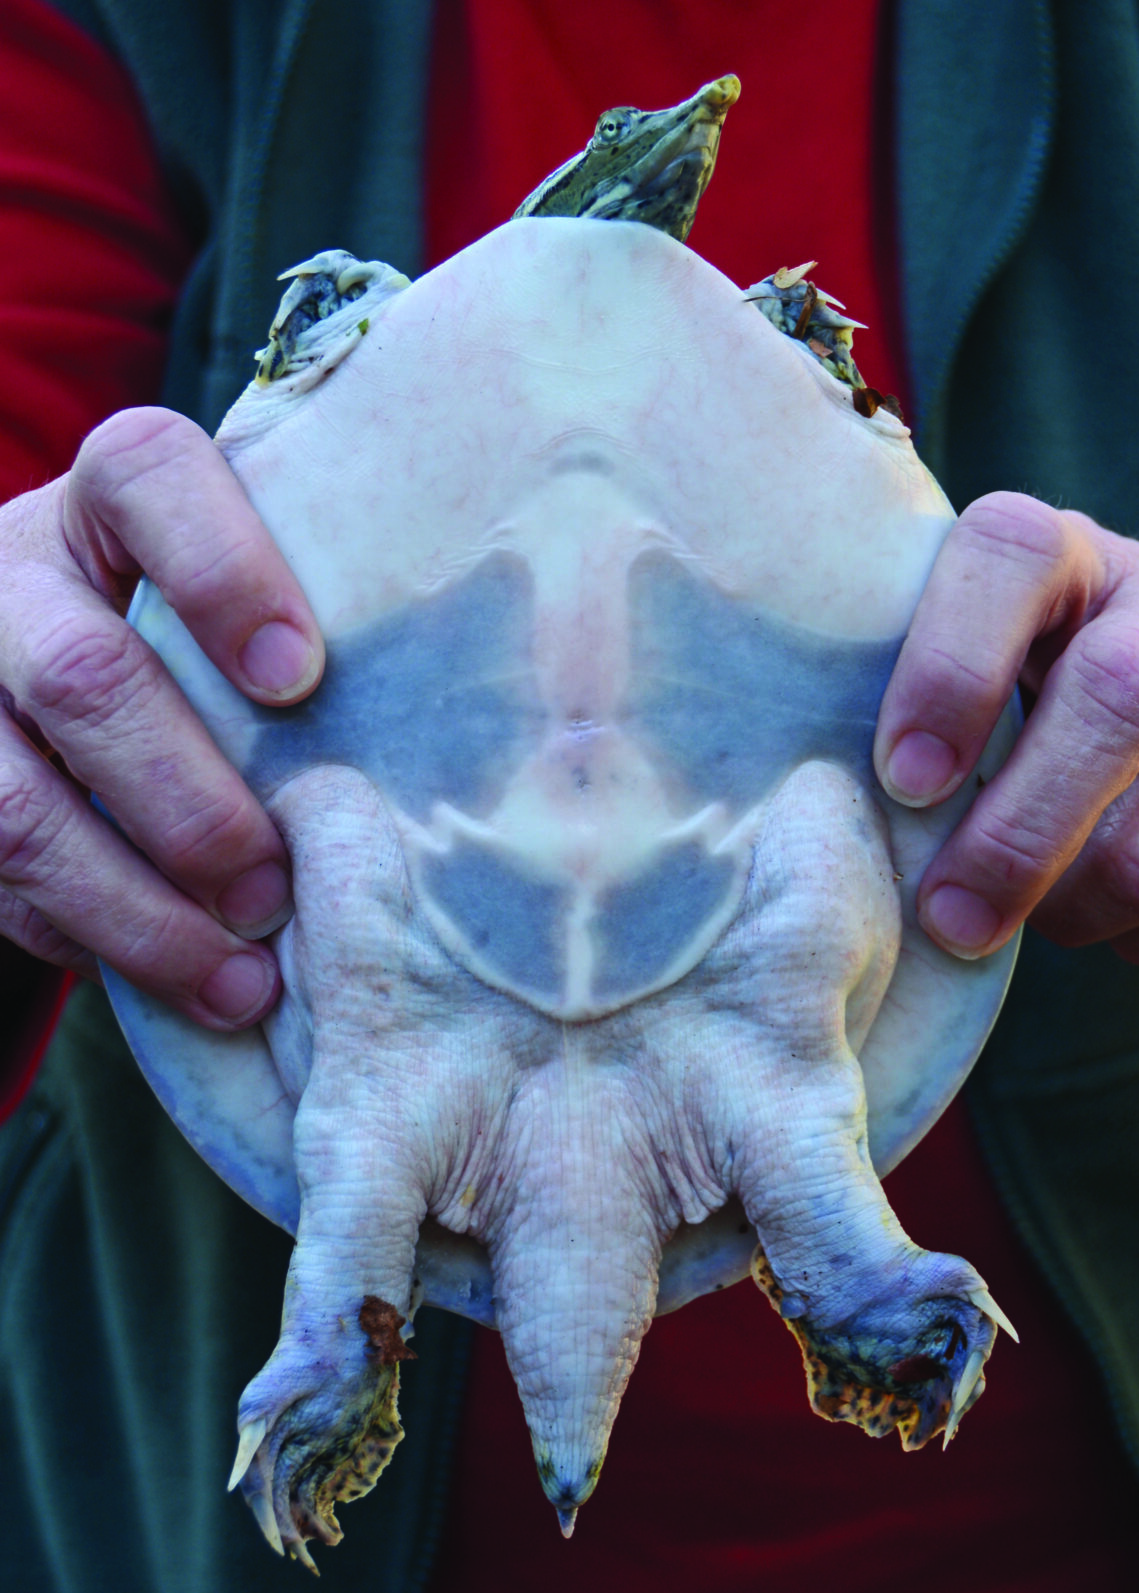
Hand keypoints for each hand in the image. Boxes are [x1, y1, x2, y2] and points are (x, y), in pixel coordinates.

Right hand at [0, 407, 324, 1025]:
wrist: (31, 674)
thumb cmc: (197, 642)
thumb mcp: (241, 597)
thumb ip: (313, 616)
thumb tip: (497, 667)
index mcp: (104, 503)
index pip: (146, 477)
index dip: (223, 571)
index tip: (299, 675)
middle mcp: (10, 577)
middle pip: (84, 676)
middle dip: (192, 804)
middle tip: (275, 890)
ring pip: (22, 807)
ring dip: (141, 910)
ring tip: (242, 978)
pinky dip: (87, 939)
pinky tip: (175, 977)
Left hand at [874, 491, 1138, 966]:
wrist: (1118, 722)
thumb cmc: (978, 712)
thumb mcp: (940, 675)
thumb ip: (899, 708)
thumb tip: (833, 817)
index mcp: (1057, 554)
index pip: (1013, 554)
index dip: (955, 672)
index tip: (905, 782)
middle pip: (1119, 694)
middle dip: (1020, 830)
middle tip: (947, 917)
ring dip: (1075, 902)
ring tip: (1014, 916)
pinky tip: (1096, 914)